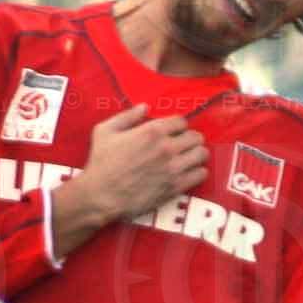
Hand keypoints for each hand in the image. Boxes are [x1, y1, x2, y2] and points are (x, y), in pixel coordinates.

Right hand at [71, 107, 207, 226]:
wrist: (101, 195)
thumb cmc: (100, 162)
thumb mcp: (105, 131)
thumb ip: (127, 116)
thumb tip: (145, 107)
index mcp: (152, 131)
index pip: (181, 121)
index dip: (178, 126)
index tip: (173, 133)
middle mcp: (167, 147)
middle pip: (195, 137)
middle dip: (190, 139)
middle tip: (183, 146)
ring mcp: (173, 167)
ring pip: (202, 154)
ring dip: (197, 154)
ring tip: (189, 159)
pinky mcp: (176, 186)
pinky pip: (201, 174)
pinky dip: (198, 172)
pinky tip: (189, 173)